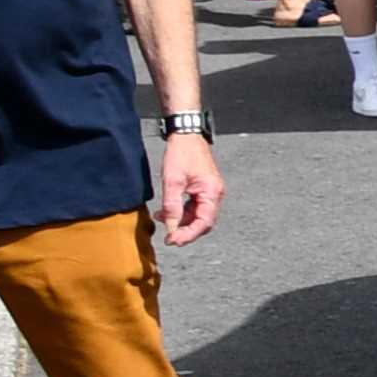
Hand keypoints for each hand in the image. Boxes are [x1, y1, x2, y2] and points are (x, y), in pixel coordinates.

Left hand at [157, 133, 224, 247]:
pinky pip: (194, 207)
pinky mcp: (203, 189)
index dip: (188, 235)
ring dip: (181, 221)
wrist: (186, 135)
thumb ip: (172, 206)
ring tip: (162, 219)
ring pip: (197, 215)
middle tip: (168, 238)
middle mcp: (215, 194)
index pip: (203, 223)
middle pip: (203, 222)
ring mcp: (210, 192)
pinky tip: (166, 211)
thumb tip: (170, 226)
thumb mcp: (172, 181)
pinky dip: (181, 212)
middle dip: (185, 231)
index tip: (172, 241)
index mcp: (212, 193)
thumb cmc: (182, 153)